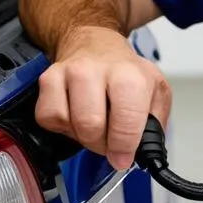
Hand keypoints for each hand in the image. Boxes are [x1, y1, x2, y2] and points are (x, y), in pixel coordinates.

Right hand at [35, 26, 171, 170]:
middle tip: (111, 141)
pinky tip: (76, 116)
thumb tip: (145, 151)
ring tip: (96, 125)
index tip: (123, 158)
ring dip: (82, 136)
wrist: (96, 45)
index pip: (125, 118)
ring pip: (68, 123)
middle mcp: (95, 70)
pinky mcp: (47, 80)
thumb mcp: (156, 91)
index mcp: (129, 75)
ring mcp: (68, 73)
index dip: (123, 146)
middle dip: (102, 144)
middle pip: (91, 126)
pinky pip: (48, 118)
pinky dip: (62, 126)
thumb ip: (156, 123)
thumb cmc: (126, 71)